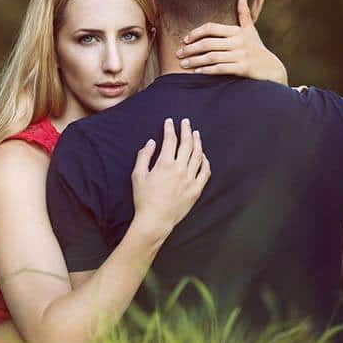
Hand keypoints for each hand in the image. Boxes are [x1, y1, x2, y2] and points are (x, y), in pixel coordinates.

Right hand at [131, 118, 210, 237]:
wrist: (155, 220)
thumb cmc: (143, 198)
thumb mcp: (138, 175)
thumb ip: (144, 156)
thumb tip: (151, 143)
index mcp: (165, 164)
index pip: (170, 140)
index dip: (170, 129)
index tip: (170, 122)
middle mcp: (180, 169)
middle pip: (187, 144)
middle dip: (186, 130)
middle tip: (186, 122)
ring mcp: (190, 179)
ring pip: (198, 156)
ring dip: (197, 143)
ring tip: (195, 134)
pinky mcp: (196, 190)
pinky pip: (204, 172)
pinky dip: (205, 162)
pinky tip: (203, 156)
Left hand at [176, 0, 287, 84]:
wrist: (272, 69)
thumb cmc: (257, 49)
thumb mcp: (251, 31)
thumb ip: (244, 14)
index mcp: (238, 31)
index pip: (211, 28)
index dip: (196, 33)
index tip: (185, 39)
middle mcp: (239, 42)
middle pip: (208, 43)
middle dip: (190, 49)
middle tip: (178, 53)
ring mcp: (241, 55)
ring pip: (212, 57)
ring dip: (195, 61)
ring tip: (183, 65)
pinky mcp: (243, 69)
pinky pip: (220, 69)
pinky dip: (207, 71)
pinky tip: (197, 72)